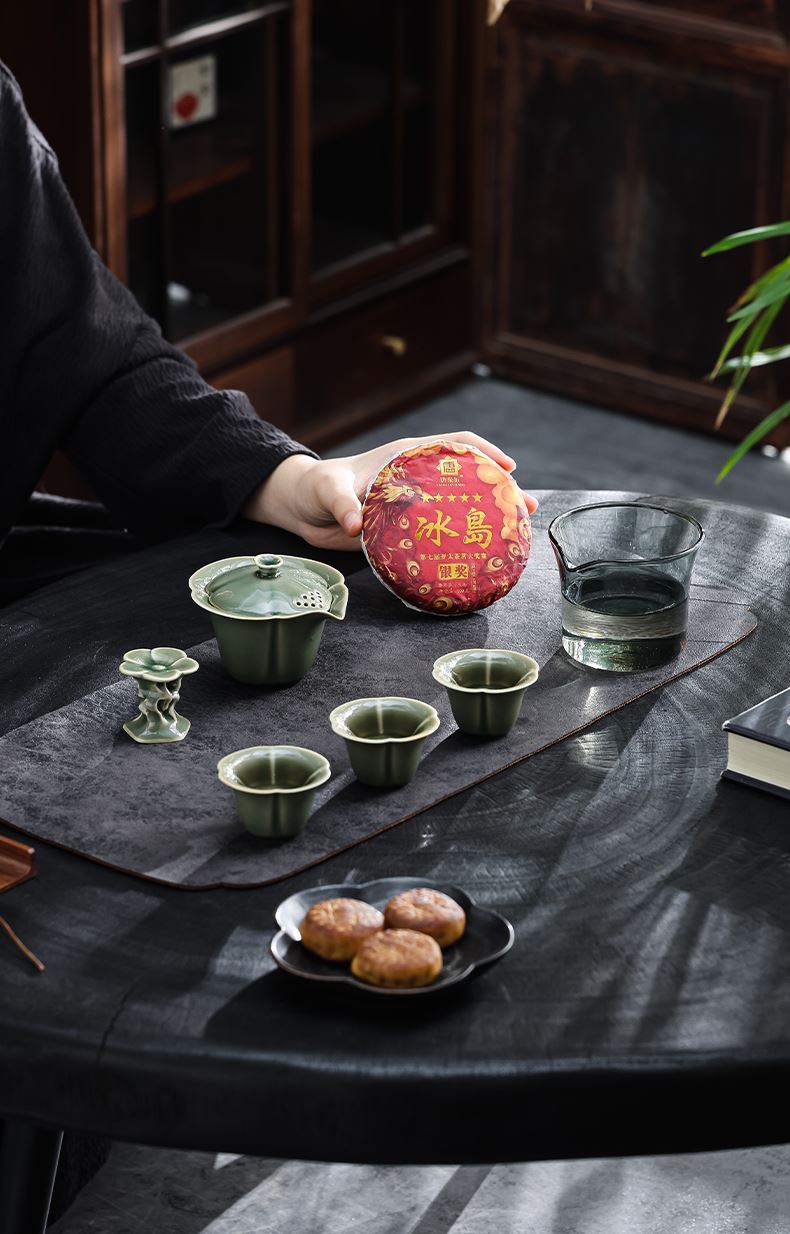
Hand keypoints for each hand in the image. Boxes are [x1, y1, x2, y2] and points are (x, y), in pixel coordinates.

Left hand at [245, 431, 538, 551]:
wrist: (301, 509)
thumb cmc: (315, 487)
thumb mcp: (327, 490)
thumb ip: (341, 503)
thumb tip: (355, 523)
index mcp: (405, 457)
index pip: (453, 444)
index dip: (484, 451)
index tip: (508, 467)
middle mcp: (416, 478)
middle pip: (467, 477)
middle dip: (500, 489)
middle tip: (526, 507)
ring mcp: (414, 505)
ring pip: (459, 507)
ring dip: (488, 518)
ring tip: (517, 532)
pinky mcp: (406, 530)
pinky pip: (440, 534)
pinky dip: (460, 542)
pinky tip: (476, 558)